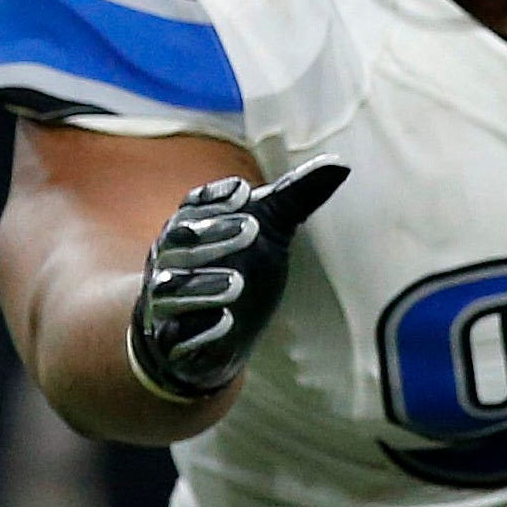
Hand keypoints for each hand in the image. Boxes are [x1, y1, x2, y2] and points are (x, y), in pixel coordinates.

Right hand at [127, 158, 348, 401]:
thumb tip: (340, 163)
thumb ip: (297, 198)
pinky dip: (198, 330)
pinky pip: (174, 337)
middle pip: (179, 242)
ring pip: (172, 289)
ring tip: (236, 283)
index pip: (194, 206)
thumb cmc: (243, 266)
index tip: (243, 192)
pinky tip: (224, 323)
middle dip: (213, 234)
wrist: (217, 334)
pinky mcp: (172, 342)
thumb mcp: (272, 229)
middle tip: (252, 229)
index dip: (215, 197)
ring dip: (203, 286)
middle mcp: (171, 261)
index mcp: (191, 226)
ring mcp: (166, 302)